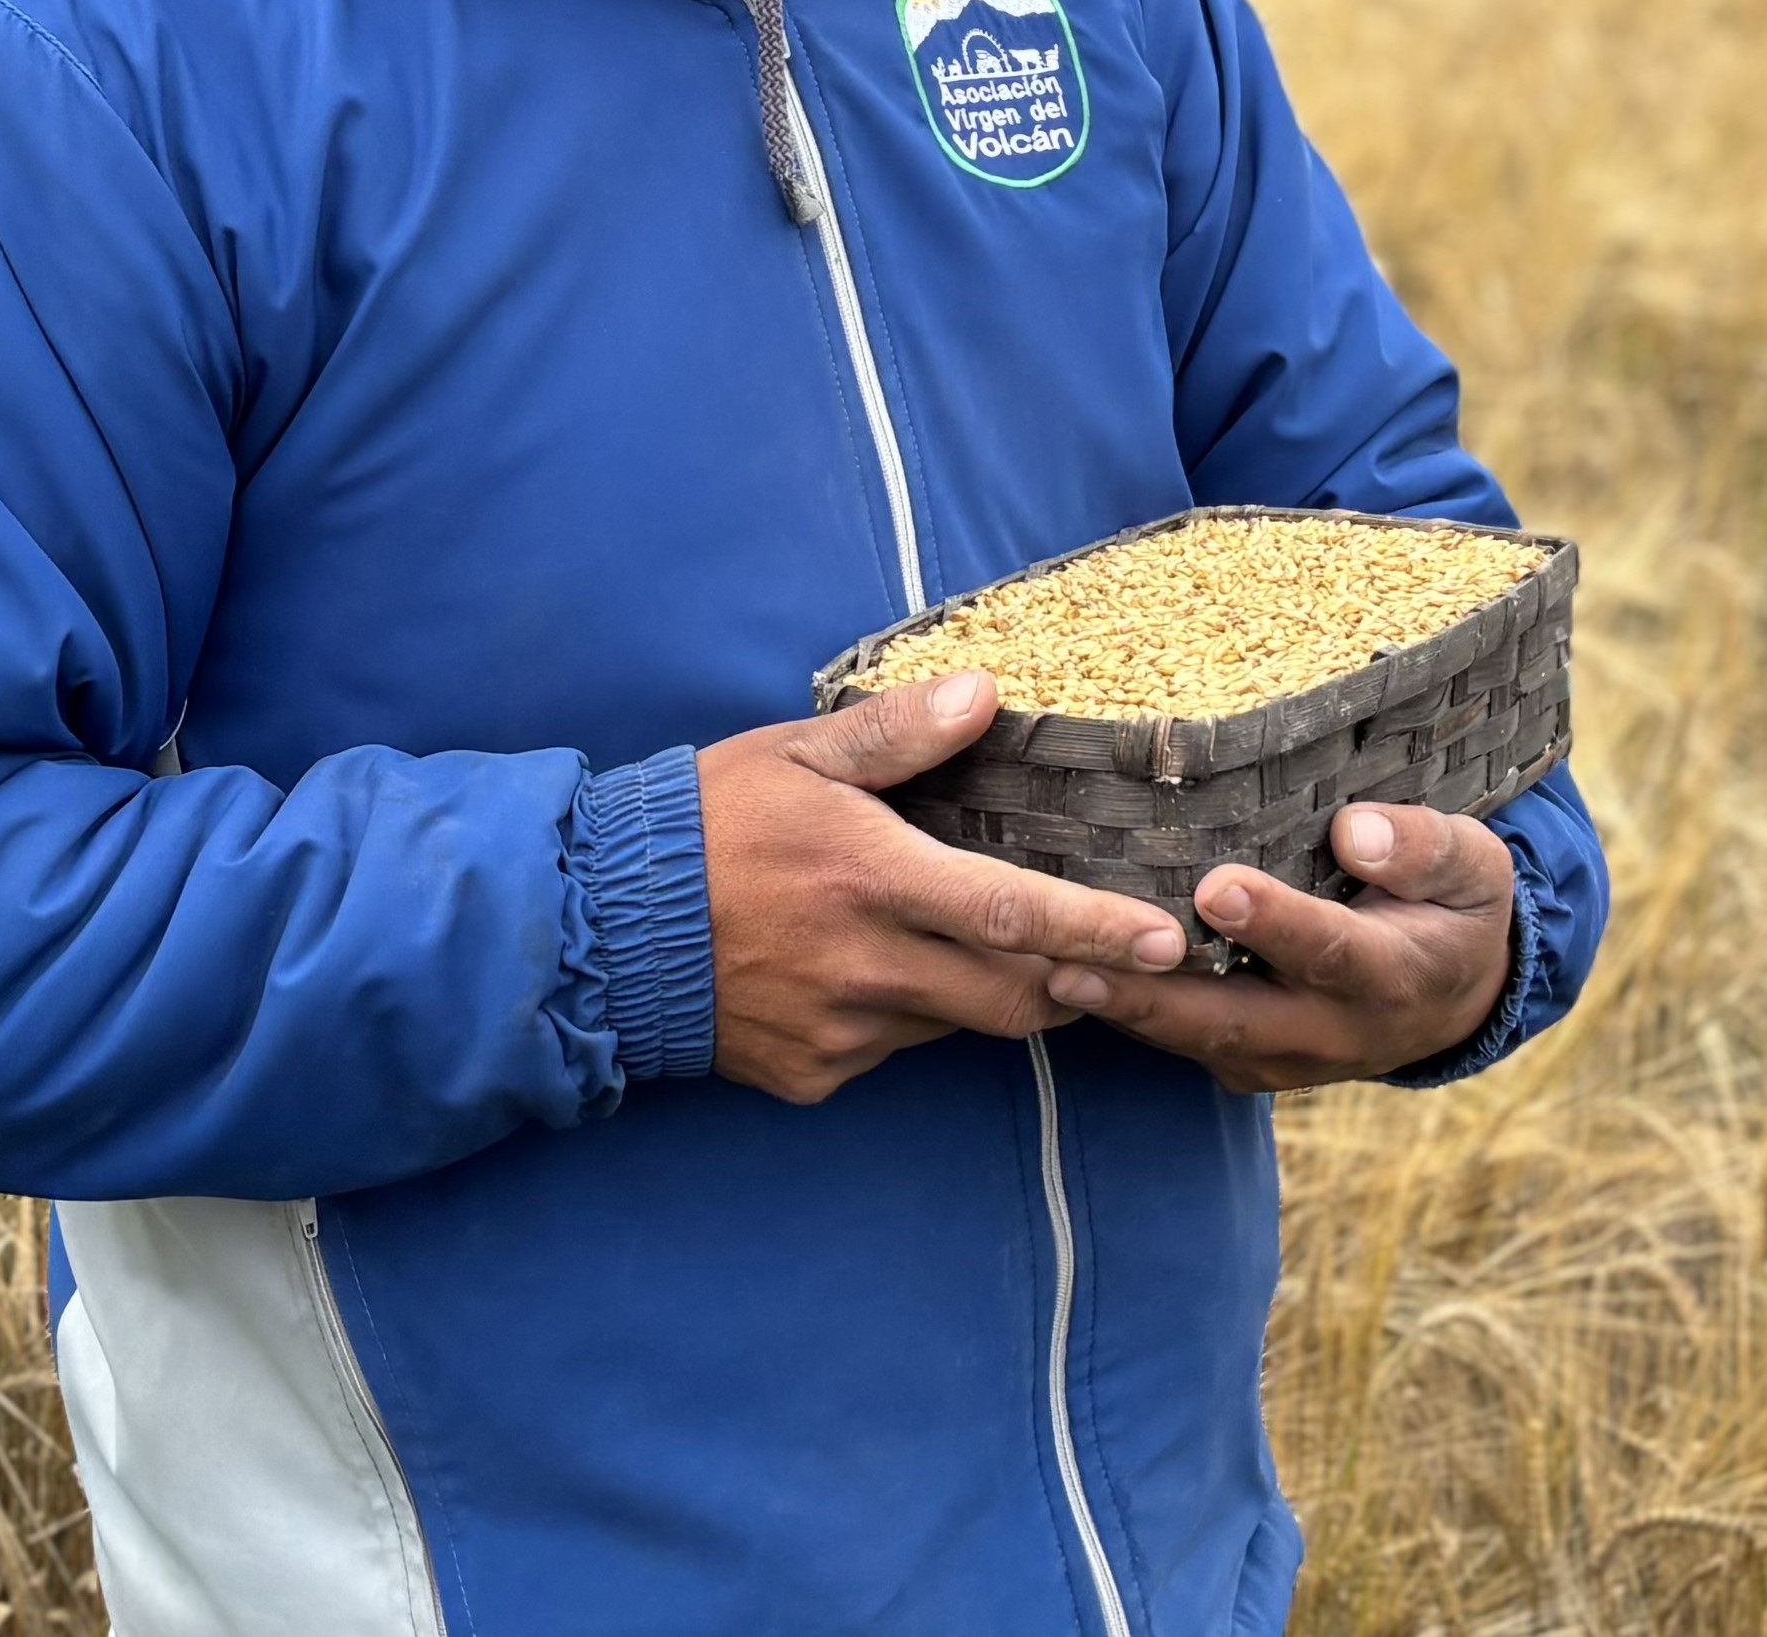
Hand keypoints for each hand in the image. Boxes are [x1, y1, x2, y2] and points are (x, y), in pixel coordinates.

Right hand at [698, 672, 1189, 1103]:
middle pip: (1012, 997)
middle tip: (1102, 960)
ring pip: (953, 1025)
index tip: (1166, 941)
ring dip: (977, 992)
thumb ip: (897, 733)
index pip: (1014, 913)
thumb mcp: (796, 753)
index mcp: (873, 878)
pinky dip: (901, 1018)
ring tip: (952, 945)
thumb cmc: (706, 822)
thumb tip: (986, 693)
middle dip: (1071, 983)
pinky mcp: (813, 1073)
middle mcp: (868, 966)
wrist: (600, 928)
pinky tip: (860, 976)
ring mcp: (841, 1031)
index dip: (1098, 932)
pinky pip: (888, 1051)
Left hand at [1042, 803, 1515, 1093]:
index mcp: (1391, 976)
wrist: (1452, 997)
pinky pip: (1180, 1042)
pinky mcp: (1244, 1062)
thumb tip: (1354, 832)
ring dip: (1122, 1012)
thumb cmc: (1452, 906)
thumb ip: (1422, 847)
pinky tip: (1064, 975)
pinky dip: (1126, 1014)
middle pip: (1234, 1017)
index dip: (1275, 922)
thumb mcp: (1471, 865)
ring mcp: (1282, 1058)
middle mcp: (1331, 1031)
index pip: (1330, 950)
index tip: (1218, 886)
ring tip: (1048, 972)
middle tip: (1079, 961)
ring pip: (1194, 1039)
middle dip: (1154, 993)